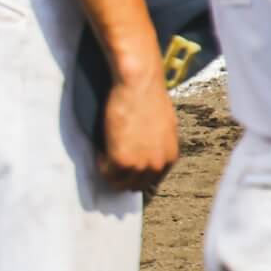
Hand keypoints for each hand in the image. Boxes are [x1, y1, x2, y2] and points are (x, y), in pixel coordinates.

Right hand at [99, 71, 178, 191]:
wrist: (138, 85)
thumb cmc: (149, 97)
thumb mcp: (162, 127)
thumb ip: (157, 145)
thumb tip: (146, 150)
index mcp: (170, 157)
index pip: (151, 180)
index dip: (135, 174)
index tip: (124, 167)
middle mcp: (158, 165)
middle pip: (135, 186)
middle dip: (122, 177)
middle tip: (110, 163)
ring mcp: (140, 165)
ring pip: (119, 183)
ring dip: (110, 172)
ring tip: (105, 154)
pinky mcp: (122, 161)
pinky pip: (106, 172)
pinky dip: (100, 163)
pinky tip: (101, 149)